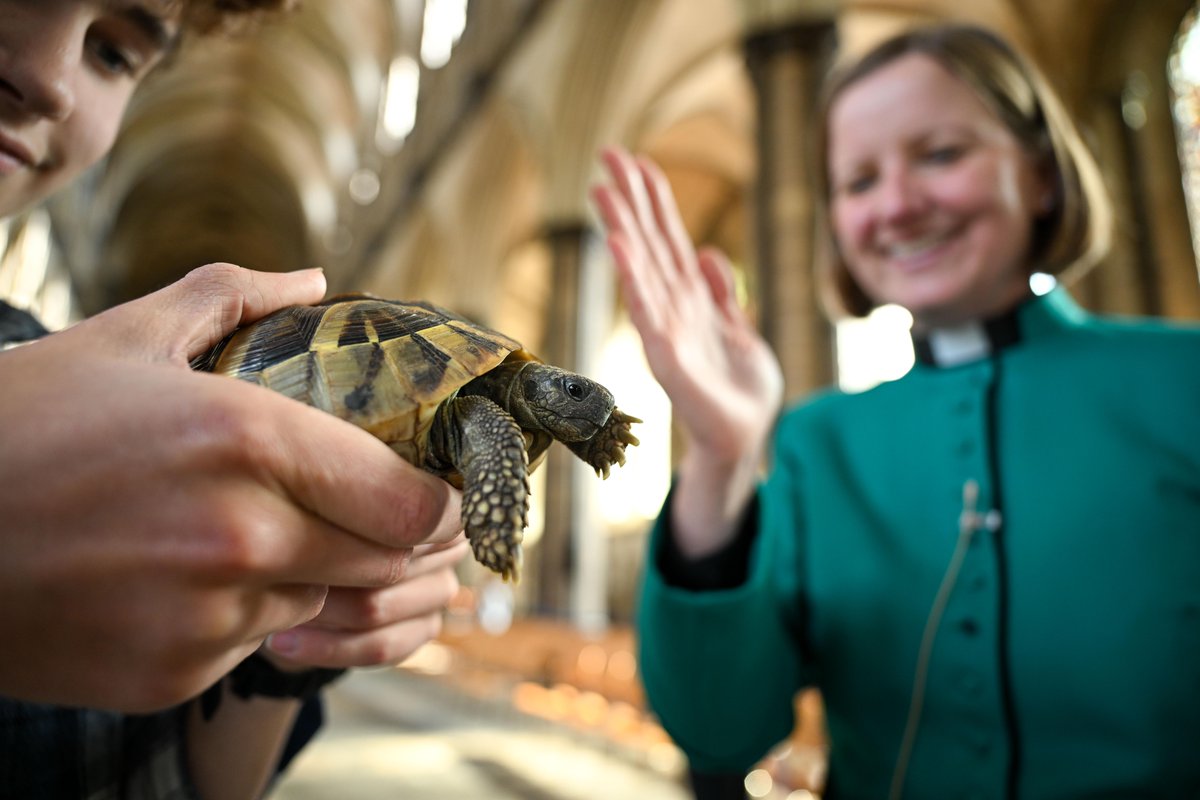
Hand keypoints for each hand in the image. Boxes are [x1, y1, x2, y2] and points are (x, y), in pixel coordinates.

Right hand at [0, 263, 462, 710]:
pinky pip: (256, 640)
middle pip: (389, 560)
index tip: (438, 488)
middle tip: (373, 506)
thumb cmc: (18, 428)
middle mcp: (241, 535)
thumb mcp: (123, 339)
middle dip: (396, 536)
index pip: (412, 502)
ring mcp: (208, 615)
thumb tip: (314, 282)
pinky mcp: (175, 673)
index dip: (443, 502)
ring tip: (259, 526)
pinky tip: (191, 570)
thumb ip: (233, 298)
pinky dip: (247, 610)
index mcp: (246, 439)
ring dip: (316, 568)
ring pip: (325, 600)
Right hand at [592, 148, 782, 552]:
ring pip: (642, 270)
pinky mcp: (668, 358)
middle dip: (630, 200)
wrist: (745, 437)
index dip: (654, 200)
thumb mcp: (740, 330)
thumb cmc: (740, 389)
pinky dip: (634, 280)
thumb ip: (725, 294)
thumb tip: (713, 254)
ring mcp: (667, 331)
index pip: (669, 239)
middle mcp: (673, 308)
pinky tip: (620, 250)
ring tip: (602, 191)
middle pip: (649, 244)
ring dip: (622, 229)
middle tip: (607, 154)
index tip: (636, 160)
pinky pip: (649, 313)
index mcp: (692, 298)